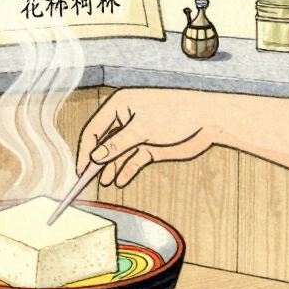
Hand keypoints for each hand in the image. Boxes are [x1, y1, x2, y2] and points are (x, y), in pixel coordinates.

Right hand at [77, 89, 217, 187]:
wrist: (208, 119)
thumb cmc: (175, 115)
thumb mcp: (142, 130)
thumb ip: (117, 145)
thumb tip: (96, 157)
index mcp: (119, 105)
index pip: (94, 129)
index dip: (86, 150)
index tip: (81, 169)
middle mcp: (125, 118)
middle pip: (104, 143)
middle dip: (98, 162)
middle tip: (89, 180)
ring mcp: (137, 133)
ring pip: (118, 154)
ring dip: (112, 168)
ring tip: (107, 183)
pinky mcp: (149, 146)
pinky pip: (132, 159)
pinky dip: (126, 170)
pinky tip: (121, 181)